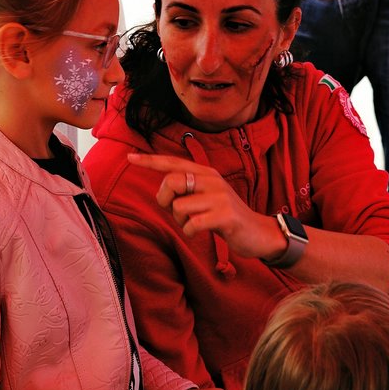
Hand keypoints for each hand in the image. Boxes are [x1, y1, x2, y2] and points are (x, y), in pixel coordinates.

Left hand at [126, 153, 285, 260]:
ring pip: (179, 206)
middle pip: (171, 182)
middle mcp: (212, 180)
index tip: (130, 157)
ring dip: (180, 221)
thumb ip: (188, 190)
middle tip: (177, 213)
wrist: (258, 233)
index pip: (173, 162)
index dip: (150, 160)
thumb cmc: (225, 216)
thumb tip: (163, 192)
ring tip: (194, 224)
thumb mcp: (206, 197)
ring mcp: (219, 197)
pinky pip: (192, 224)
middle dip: (165, 201)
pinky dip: (190, 232)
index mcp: (206, 173)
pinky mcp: (225, 215)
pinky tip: (201, 232)